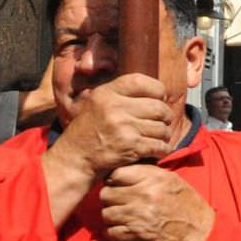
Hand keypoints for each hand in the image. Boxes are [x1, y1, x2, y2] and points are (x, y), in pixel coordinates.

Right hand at [52, 74, 173, 178]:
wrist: (75, 159)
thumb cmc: (89, 131)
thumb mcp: (97, 104)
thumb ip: (121, 95)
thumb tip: (158, 91)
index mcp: (106, 93)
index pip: (142, 81)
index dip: (157, 90)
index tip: (159, 99)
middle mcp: (114, 107)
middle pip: (158, 107)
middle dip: (165, 116)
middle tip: (162, 122)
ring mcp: (123, 127)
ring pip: (162, 128)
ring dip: (164, 135)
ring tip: (157, 137)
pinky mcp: (130, 147)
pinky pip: (160, 146)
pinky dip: (162, 150)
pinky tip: (157, 150)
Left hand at [98, 165, 213, 240]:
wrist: (202, 234)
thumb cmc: (189, 206)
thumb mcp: (173, 182)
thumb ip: (149, 174)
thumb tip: (126, 171)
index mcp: (153, 179)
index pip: (116, 174)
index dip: (114, 181)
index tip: (119, 186)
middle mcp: (143, 195)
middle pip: (106, 194)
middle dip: (111, 200)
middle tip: (120, 204)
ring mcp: (137, 216)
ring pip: (106, 213)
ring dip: (112, 217)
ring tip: (122, 219)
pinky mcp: (135, 235)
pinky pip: (110, 232)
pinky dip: (115, 233)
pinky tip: (124, 231)